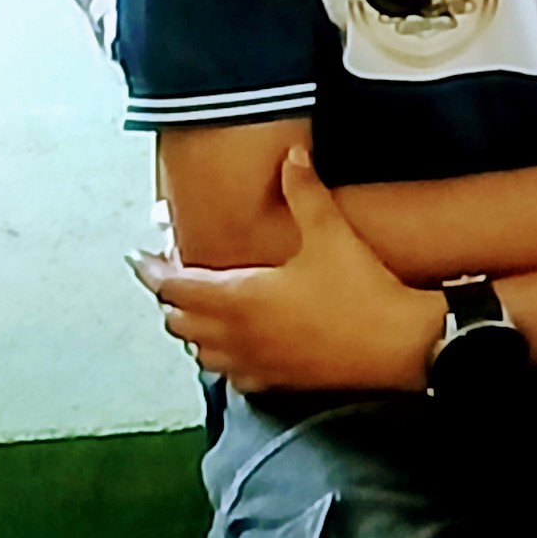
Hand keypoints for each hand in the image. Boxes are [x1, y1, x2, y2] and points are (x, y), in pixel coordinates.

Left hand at [132, 152, 442, 395]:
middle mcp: (235, 334)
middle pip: (178, 321)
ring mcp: (251, 362)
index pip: (174, 287)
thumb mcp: (332, 234)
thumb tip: (292, 155)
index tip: (141, 259)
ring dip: (192, 329)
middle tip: (179, 275)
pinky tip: (237, 345)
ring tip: (203, 308)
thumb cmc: (361, 291)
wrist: (395, 345)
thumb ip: (306, 193)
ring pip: (197, 352)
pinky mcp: (271, 381)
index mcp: (240, 297)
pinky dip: (221, 358)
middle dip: (172, 298)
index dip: (152, 271)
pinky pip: (227, 375)